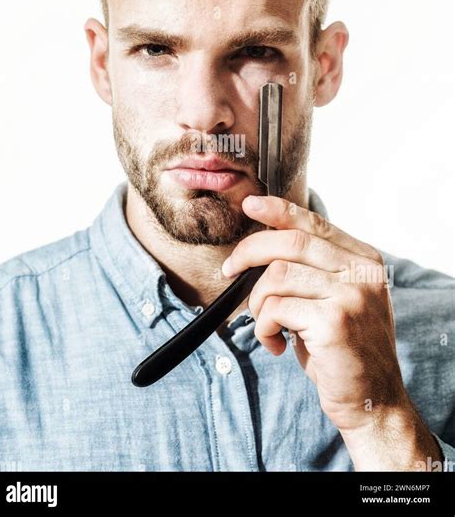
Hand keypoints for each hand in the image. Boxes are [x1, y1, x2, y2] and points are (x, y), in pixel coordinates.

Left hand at [221, 195, 441, 469]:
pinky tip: (275, 344)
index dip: (278, 211)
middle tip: (230, 270)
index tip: (250, 204)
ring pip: (277, 276)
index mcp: (363, 260)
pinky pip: (276, 309)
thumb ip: (312, 270)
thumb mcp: (335, 299)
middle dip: (249, 252)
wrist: (374, 400)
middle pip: (290, 242)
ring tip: (265, 324)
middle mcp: (361, 272)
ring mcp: (350, 295)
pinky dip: (263, 327)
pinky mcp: (334, 322)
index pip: (314, 223)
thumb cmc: (344, 350)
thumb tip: (262, 246)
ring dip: (257, 302)